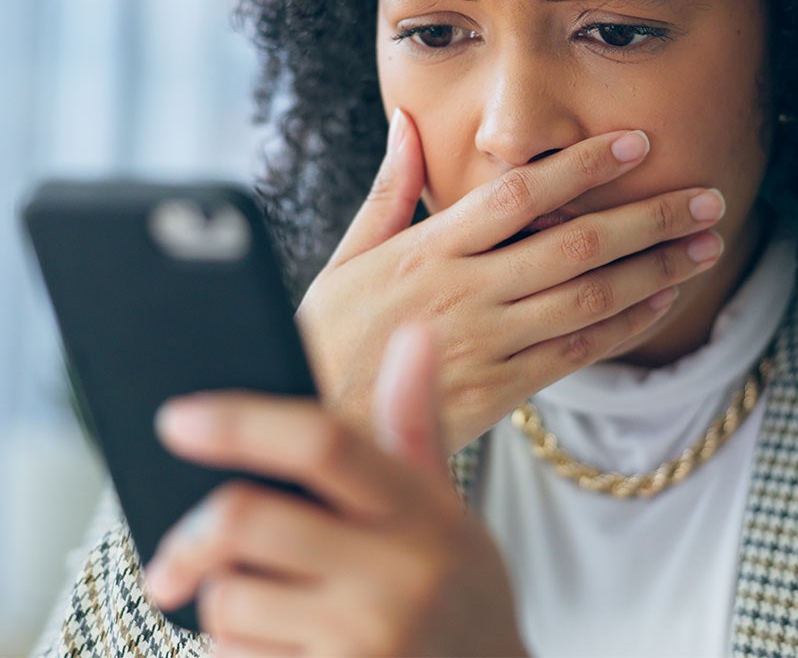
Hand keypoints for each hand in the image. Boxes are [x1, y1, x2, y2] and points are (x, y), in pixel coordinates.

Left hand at [145, 323, 527, 656]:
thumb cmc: (458, 584)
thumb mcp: (445, 503)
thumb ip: (415, 417)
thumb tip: (416, 331)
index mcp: (416, 510)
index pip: (323, 444)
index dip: (243, 422)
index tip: (179, 418)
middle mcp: (393, 575)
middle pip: (246, 519)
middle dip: (194, 530)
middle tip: (179, 543)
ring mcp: (363, 643)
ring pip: (228, 598)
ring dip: (224, 594)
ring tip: (271, 598)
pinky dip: (237, 647)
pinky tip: (283, 642)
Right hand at [297, 109, 724, 452]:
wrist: (320, 424)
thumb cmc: (328, 335)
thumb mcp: (346, 256)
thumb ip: (385, 191)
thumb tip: (404, 125)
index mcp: (426, 250)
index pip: (518, 193)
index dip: (582, 165)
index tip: (635, 144)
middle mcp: (463, 292)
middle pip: (573, 244)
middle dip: (647, 217)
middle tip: (705, 198)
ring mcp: (484, 344)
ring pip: (587, 298)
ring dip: (654, 270)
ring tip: (704, 246)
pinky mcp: (498, 391)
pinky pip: (575, 353)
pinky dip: (624, 326)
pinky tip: (658, 303)